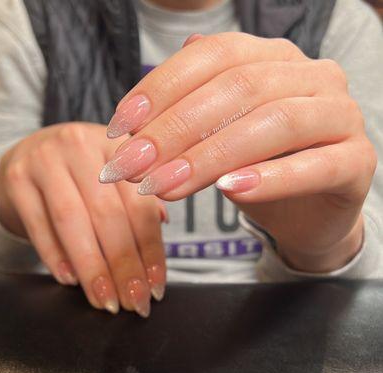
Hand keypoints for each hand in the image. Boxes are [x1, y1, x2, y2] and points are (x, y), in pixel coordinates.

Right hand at [0, 123, 166, 315]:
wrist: (29, 156)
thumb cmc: (80, 173)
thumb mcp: (113, 174)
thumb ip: (138, 198)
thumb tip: (162, 224)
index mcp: (116, 146)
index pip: (140, 203)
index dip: (151, 248)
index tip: (156, 284)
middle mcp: (81, 146)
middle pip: (108, 214)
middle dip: (124, 265)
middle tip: (134, 300)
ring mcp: (45, 160)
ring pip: (73, 222)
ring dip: (93, 268)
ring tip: (107, 299)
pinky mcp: (16, 180)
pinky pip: (39, 226)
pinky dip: (56, 257)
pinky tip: (72, 280)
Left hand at [99, 32, 376, 272]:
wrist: (310, 209)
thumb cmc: (259, 170)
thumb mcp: (216, 140)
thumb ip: (186, 121)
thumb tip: (135, 122)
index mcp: (273, 59)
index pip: (212, 57)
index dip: (160, 90)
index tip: (121, 129)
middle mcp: (311, 75)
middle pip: (239, 88)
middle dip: (176, 130)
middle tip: (133, 168)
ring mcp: (341, 114)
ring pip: (274, 123)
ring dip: (210, 157)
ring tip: (165, 186)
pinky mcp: (357, 160)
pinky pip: (315, 164)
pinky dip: (270, 178)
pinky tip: (230, 191)